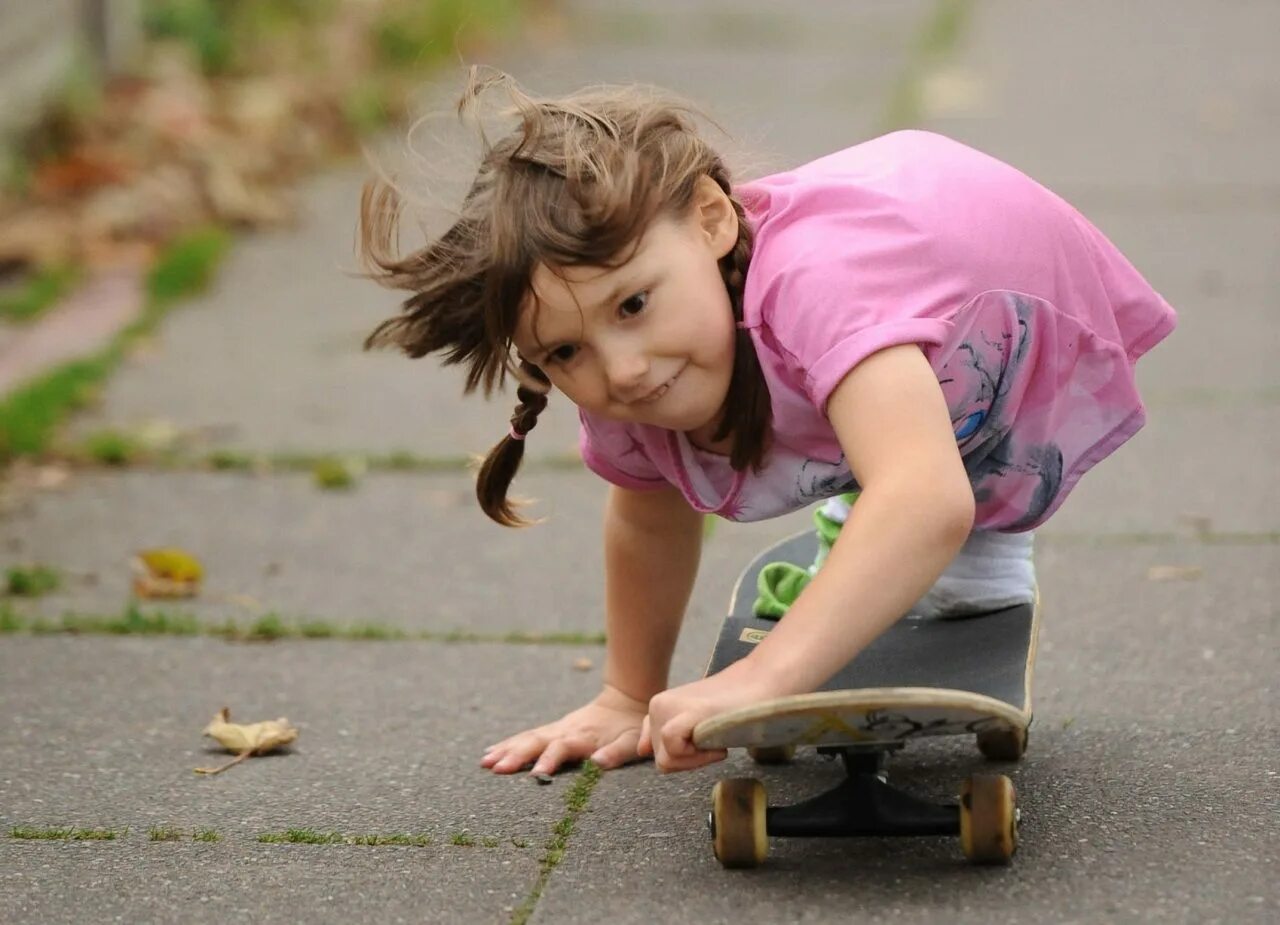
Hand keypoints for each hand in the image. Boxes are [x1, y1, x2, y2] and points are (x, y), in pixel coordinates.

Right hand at [481, 685, 647, 775]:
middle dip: (515, 754)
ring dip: (506, 749)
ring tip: (485, 762)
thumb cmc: (630, 727)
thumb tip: (598, 764)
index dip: (549, 759)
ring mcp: (556, 729)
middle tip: (495, 768)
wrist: (625, 701)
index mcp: (583, 736)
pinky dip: (508, 744)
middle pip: (536, 741)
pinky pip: (526, 737)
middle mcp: (565, 731)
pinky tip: (490, 753)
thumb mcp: (631, 741)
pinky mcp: (552, 730)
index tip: (535, 775)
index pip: (562, 747)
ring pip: (527, 738)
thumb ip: (616, 753)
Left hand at [639, 661, 776, 773]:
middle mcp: (656, 706)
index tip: (702, 740)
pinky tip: (717, 742)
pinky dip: (699, 755)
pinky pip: (675, 750)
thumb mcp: (692, 724)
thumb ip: (667, 735)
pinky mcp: (684, 713)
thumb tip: (641, 750)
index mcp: (657, 708)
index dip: (683, 755)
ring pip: (667, 760)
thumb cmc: (731, 710)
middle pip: (662, 760)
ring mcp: (668, 708)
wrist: (759, 688)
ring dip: (696, 759)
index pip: (654, 751)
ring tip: (716, 737)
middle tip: (714, 739)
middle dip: (690, 760)